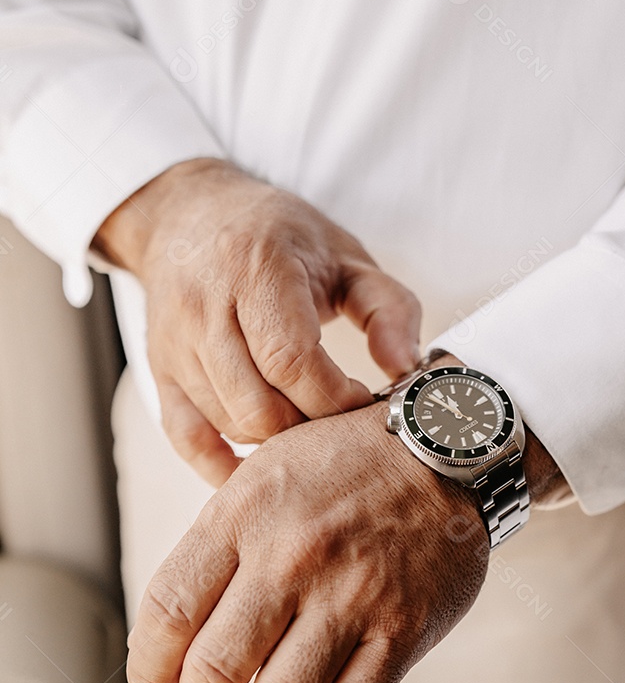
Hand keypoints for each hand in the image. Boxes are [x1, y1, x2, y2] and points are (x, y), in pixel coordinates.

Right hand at [93, 158, 420, 485]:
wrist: (189, 214)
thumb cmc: (277, 236)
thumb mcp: (345, 255)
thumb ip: (388, 307)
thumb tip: (407, 368)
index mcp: (255, 267)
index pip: (292, 361)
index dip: (335, 396)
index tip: (363, 399)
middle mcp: (205, 305)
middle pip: (260, 404)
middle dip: (310, 424)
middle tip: (338, 416)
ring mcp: (175, 342)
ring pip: (230, 422)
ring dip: (277, 439)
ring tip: (309, 420)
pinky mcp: (159, 369)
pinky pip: (187, 437)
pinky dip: (223, 464)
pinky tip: (260, 468)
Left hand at [125, 399, 489, 682]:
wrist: (443, 446)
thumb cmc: (342, 464)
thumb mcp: (263, 471)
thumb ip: (216, 541)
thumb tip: (170, 631)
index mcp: (245, 514)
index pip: (168, 611)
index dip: (148, 666)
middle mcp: (293, 557)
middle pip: (215, 669)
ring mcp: (352, 596)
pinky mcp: (403, 630)